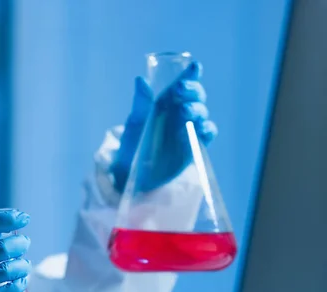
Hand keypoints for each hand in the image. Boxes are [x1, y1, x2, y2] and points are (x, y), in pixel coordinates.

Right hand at [0, 210, 31, 291]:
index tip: (24, 219)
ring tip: (24, 264)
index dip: (11, 219)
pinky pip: (9, 290)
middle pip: (6, 248)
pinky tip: (21, 279)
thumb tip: (7, 228)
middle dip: (22, 244)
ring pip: (11, 269)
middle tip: (24, 243)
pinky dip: (20, 284)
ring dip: (23, 266)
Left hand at [111, 61, 217, 193]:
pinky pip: (207, 134)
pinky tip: (199, 129)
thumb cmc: (130, 151)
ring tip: (184, 113)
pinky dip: (206, 129)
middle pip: (196, 96)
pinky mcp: (194, 147)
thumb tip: (141, 80)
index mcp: (165, 104)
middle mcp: (179, 114)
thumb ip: (141, 104)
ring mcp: (188, 130)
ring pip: (202, 113)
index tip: (194, 66)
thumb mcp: (134, 127)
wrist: (133, 179)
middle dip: (192, 91)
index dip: (191, 74)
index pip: (182, 84)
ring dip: (197, 109)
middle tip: (180, 91)